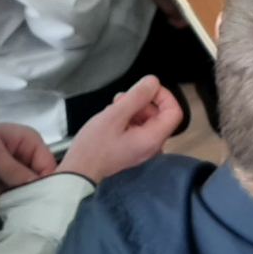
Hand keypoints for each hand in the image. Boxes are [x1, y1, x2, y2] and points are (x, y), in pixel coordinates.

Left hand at [0, 123, 55, 205]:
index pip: (48, 166)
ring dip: (1, 192)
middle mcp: (26, 157)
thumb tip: (36, 187)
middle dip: (15, 188)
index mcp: (30, 142)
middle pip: (35, 182)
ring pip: (19, 192)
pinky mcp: (2, 182)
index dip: (43, 182)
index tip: (29, 197)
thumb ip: (14, 171)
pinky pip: (6, 196)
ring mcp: (14, 171)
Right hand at [58, 76, 182, 182]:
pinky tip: (113, 118)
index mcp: (152, 139)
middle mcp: (152, 146)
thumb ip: (137, 96)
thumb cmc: (93, 148)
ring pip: (148, 119)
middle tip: (122, 99)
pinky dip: (128, 118)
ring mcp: (143, 149)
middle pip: (160, 114)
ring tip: (115, 108)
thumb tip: (153, 82)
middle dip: (143, 101)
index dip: (163, 95)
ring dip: (133, 108)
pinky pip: (138, 127)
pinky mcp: (133, 149)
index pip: (174, 111)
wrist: (78, 171)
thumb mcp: (115, 115)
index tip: (146, 89)